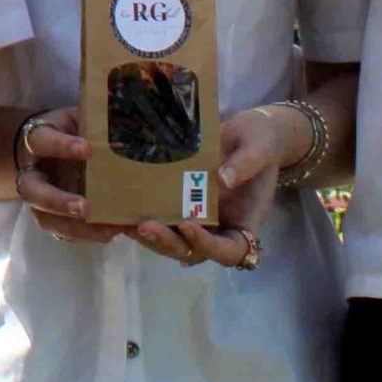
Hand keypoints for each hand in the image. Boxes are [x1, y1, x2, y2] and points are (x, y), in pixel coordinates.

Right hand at [9, 108, 118, 244]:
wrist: (48, 145)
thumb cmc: (69, 129)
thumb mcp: (78, 117)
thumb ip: (94, 119)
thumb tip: (130, 114)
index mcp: (37, 141)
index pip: (42, 141)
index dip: (61, 146)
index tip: (87, 149)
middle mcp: (33, 173)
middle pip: (33, 191)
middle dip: (57, 201)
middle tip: (85, 207)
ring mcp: (40, 199)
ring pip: (46, 219)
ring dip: (74, 227)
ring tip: (106, 232)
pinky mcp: (52, 217)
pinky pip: (62, 232)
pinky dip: (84, 236)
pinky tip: (108, 234)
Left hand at [124, 104, 290, 267]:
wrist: (248, 130)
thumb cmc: (261, 141)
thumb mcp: (260, 147)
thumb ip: (246, 163)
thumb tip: (222, 178)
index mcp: (243, 222)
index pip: (229, 250)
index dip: (208, 245)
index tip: (188, 223)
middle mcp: (219, 226)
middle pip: (193, 251)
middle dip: (168, 242)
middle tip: (144, 226)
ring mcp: (199, 217)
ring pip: (174, 240)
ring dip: (151, 236)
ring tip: (125, 222)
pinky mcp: (180, 202)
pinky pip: (163, 218)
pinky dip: (143, 219)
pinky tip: (120, 210)